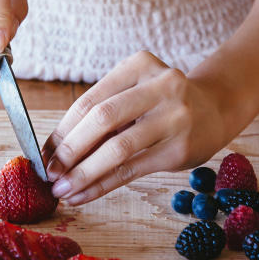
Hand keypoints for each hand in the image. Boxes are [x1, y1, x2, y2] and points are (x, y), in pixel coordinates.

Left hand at [41, 51, 228, 204]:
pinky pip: (132, 170)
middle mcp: (161, 86)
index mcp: (140, 64)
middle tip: (49, 173)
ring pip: (117, 148)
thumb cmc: (162, 103)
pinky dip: (103, 184)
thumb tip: (55, 151)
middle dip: (70, 150)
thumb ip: (103, 115)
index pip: (90, 100)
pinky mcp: (180, 148)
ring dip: (84, 173)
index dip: (62, 130)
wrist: (215, 109)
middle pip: (102, 119)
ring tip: (63, 189)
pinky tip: (84, 194)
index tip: (43, 153)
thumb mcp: (136, 93)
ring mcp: (174, 117)